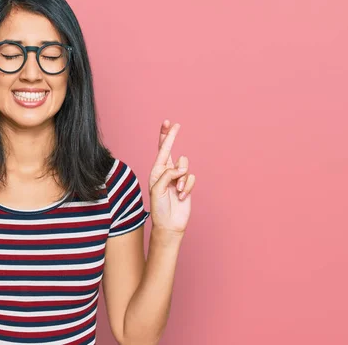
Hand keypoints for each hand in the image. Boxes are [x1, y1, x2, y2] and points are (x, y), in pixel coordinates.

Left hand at [148, 120, 195, 234]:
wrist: (169, 224)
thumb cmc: (159, 208)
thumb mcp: (157, 189)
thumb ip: (168, 175)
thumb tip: (181, 168)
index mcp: (156, 171)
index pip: (161, 150)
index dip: (164, 136)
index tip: (168, 123)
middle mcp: (166, 172)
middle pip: (172, 150)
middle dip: (172, 137)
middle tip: (176, 124)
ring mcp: (178, 178)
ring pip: (184, 165)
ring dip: (181, 179)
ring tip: (176, 191)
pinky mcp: (187, 185)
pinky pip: (191, 178)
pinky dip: (187, 187)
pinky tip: (181, 197)